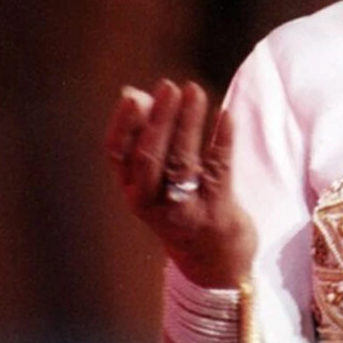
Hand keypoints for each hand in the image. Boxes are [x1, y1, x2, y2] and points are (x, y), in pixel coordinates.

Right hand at [104, 79, 256, 287]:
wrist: (212, 255)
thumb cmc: (178, 201)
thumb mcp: (153, 178)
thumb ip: (143, 136)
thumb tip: (132, 92)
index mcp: (132, 191)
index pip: (118, 155)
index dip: (123, 125)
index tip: (133, 97)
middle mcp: (152, 202)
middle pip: (150, 158)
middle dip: (159, 120)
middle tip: (168, 87)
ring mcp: (185, 207)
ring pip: (182, 161)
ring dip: (188, 122)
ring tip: (194, 91)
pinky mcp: (217, 207)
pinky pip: (219, 167)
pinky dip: (222, 138)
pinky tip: (224, 114)